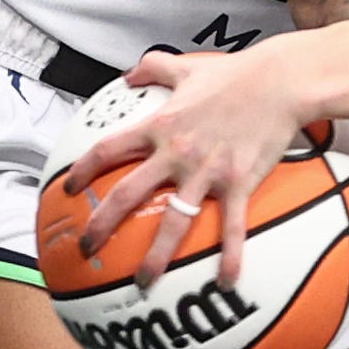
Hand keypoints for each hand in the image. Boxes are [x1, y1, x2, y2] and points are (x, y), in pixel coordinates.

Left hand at [63, 47, 307, 289]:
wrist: (279, 81)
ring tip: (144, 282)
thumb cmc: (235, 73)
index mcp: (160, 126)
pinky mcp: (239, 182)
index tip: (70, 189)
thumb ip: (153, 68)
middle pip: (128, 193)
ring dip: (156, 255)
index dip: (83, 170)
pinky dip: (229, 255)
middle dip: (103, 225)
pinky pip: (232, 226)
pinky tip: (227, 280)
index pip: (108, 149)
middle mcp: (176, 153)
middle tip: (87, 250)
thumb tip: (129, 73)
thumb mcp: (186, 67)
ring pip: (174, 220)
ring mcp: (207, 171)